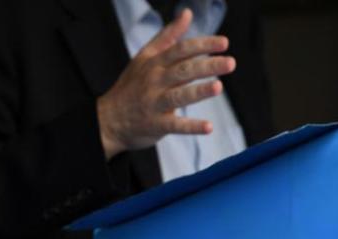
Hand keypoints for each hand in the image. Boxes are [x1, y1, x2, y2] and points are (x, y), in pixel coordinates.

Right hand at [97, 9, 236, 159]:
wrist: (107, 120)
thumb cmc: (130, 87)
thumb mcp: (144, 57)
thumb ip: (168, 36)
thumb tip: (186, 13)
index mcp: (154, 64)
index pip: (180, 50)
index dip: (202, 45)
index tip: (224, 43)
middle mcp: (154, 82)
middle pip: (183, 71)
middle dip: (207, 66)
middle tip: (230, 63)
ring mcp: (154, 104)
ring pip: (179, 96)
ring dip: (199, 91)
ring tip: (218, 87)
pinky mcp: (154, 125)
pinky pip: (175, 126)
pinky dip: (191, 127)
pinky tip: (208, 127)